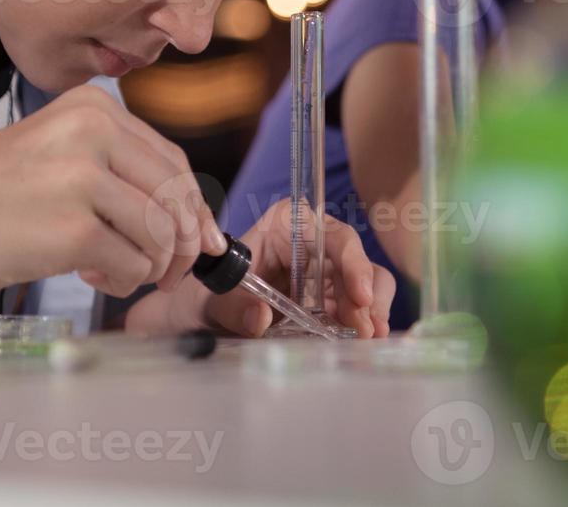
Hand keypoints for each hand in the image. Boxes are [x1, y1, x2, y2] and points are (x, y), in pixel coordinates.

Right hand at [0, 84, 223, 297]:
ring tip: (110, 268)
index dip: (192, 207)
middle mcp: (93, 131)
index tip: (199, 241)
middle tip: (167, 272)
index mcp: (92, 107)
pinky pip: (134, 264)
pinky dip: (123, 280)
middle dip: (182, 244)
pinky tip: (89, 273)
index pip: (172, 160)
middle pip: (177, 196)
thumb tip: (191, 222)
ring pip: (162, 233)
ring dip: (148, 265)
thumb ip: (118, 172)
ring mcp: (84, 179)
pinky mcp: (74, 229)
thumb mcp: (56, 155)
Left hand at [131, 198, 395, 337]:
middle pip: (354, 261)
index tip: (359, 297)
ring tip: (366, 339)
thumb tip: (261, 317)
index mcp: (286, 224)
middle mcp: (312, 241)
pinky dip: (364, 323)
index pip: (331, 235)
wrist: (197, 321)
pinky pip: (358, 306)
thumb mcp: (213, 304)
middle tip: (366, 331)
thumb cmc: (206, 299)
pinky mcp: (330, 298)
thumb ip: (234, 309)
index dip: (352, 263)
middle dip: (365, 296)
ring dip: (370, 312)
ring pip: (367, 282)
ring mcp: (324, 271)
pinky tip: (361, 342)